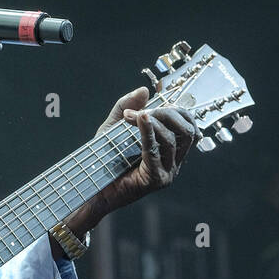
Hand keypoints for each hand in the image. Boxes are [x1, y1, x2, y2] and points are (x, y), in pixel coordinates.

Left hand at [59, 87, 197, 235]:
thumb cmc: (103, 160)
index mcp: (170, 151)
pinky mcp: (156, 180)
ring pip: (172, 139)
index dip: (175, 109)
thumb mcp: (113, 128)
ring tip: (132, 115)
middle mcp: (173, 162)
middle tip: (142, 110)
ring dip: (153, 121)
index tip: (151, 103)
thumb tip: (144, 90)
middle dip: (166, 113)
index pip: (188, 125)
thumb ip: (126, 106)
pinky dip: (148, 132)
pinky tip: (139, 119)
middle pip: (186, 130)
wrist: (90, 188)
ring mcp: (167, 173)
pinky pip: (156, 151)